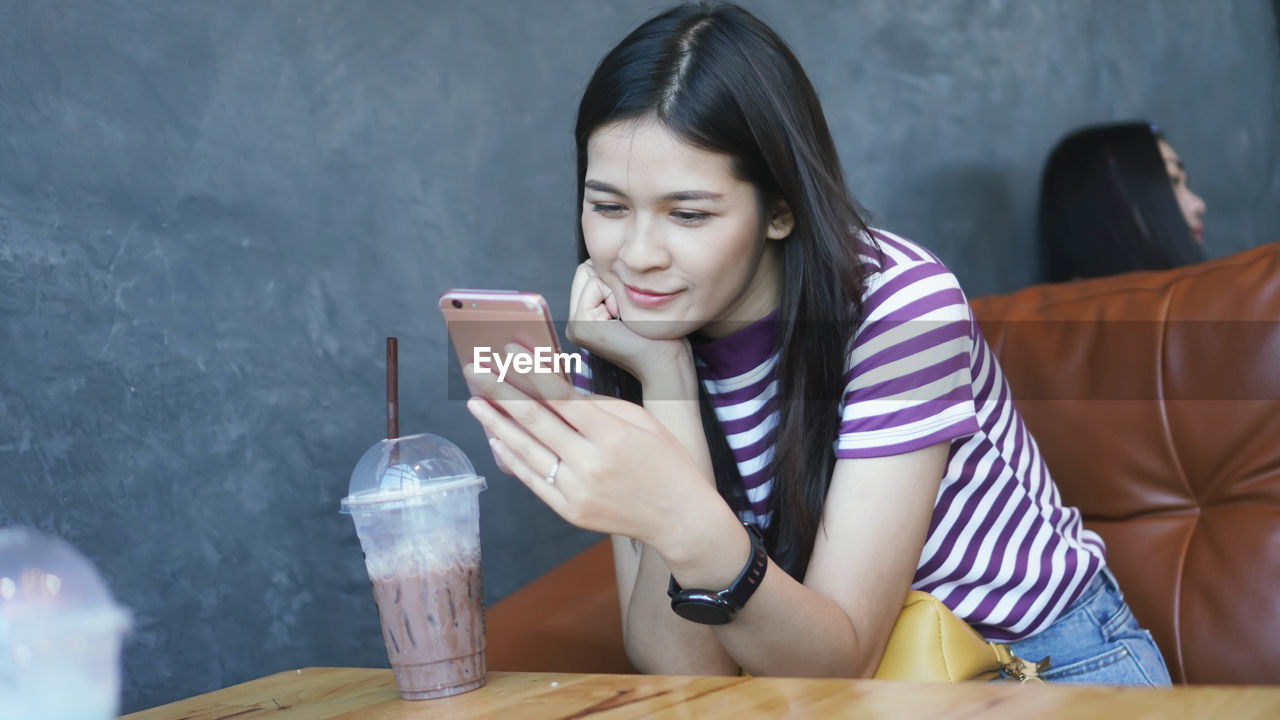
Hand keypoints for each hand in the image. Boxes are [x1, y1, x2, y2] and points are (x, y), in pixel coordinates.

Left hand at [463, 350, 718, 550]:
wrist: (679, 517)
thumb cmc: (666, 462)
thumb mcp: (641, 421)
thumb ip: (597, 405)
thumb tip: (555, 389)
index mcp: (612, 436)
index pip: (560, 397)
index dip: (530, 372)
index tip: (507, 351)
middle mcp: (591, 464)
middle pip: (534, 421)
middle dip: (500, 392)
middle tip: (475, 371)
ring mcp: (577, 491)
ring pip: (525, 451)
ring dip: (496, 424)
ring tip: (475, 402)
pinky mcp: (569, 511)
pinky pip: (531, 479)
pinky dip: (510, 457)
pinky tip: (496, 437)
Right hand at [567, 260, 691, 388]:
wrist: (666, 364)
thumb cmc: (660, 336)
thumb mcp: (633, 304)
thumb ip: (615, 285)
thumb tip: (607, 259)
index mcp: (585, 319)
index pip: (590, 272)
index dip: (614, 278)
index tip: (629, 309)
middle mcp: (574, 324)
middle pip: (585, 269)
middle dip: (610, 280)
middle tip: (627, 312)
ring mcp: (574, 326)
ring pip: (588, 272)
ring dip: (613, 287)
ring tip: (625, 317)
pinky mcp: (580, 325)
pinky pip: (594, 283)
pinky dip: (613, 293)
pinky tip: (623, 318)